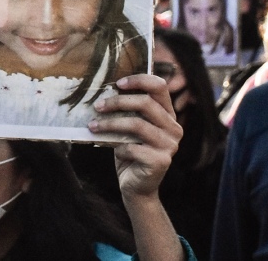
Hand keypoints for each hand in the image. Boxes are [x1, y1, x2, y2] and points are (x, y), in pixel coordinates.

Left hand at [88, 74, 181, 197]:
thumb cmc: (130, 153)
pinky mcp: (161, 161)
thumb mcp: (130, 129)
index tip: (118, 83)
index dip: (139, 80)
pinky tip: (114, 151)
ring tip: (93, 126)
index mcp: (168, 115)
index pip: (160, 87)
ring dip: (110, 124)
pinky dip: (118, 148)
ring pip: (137, 124)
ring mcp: (170, 145)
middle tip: (98, 106)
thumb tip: (105, 93)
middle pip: (146, 103)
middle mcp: (174, 128)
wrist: (136, 187)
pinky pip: (132, 147)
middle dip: (118, 102)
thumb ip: (128, 112)